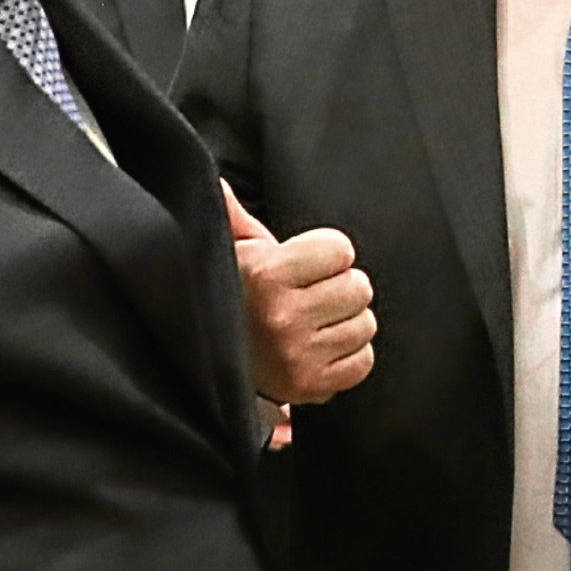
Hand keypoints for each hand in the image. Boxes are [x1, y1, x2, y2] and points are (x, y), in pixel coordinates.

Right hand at [225, 182, 375, 403]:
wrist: (205, 364)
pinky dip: (349, 354)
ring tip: (314, 322)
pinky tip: (321, 347)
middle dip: (339, 287)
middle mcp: (284, 317)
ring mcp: (299, 357)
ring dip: (345, 321)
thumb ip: (234, 216)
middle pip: (359, 287)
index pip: (341, 250)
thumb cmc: (227, 299)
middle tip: (312, 295)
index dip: (327, 253)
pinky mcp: (311, 387)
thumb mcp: (229, 252)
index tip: (306, 265)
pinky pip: (363, 361)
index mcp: (266, 275)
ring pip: (365, 325)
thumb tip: (219, 183)